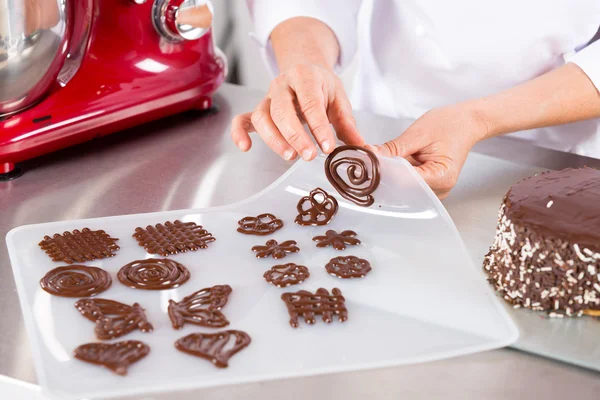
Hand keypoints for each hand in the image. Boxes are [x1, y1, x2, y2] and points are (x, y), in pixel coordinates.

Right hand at [231, 63, 363, 160]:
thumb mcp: (339, 99)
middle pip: (282, 110)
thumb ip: (348, 125)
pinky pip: (243, 119)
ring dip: (274, 139)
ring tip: (290, 156)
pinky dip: (239, 133)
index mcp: (305, 77)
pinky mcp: (258, 109)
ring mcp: (267, 97)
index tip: (327, 148)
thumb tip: (361, 149)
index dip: (318, 127)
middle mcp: (282, 85)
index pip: (310, 104)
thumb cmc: (322, 86)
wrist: (304, 68)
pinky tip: (246, 147)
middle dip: (295, 136)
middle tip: (308, 156)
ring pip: (262, 117)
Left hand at [368, 104, 488, 198]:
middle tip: (369, 160)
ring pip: (402, 188)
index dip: (384, 173)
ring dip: (390, 175)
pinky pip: (407, 184)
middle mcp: (439, 190)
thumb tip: (370, 155)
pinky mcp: (428, 186)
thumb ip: (393, 149)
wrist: (466, 123)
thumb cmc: (449, 125)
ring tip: (382, 159)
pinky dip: (397, 174)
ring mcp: (434, 191)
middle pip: (402, 189)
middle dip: (384, 174)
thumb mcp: (417, 134)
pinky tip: (392, 163)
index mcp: (441, 177)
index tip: (368, 162)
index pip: (404, 183)